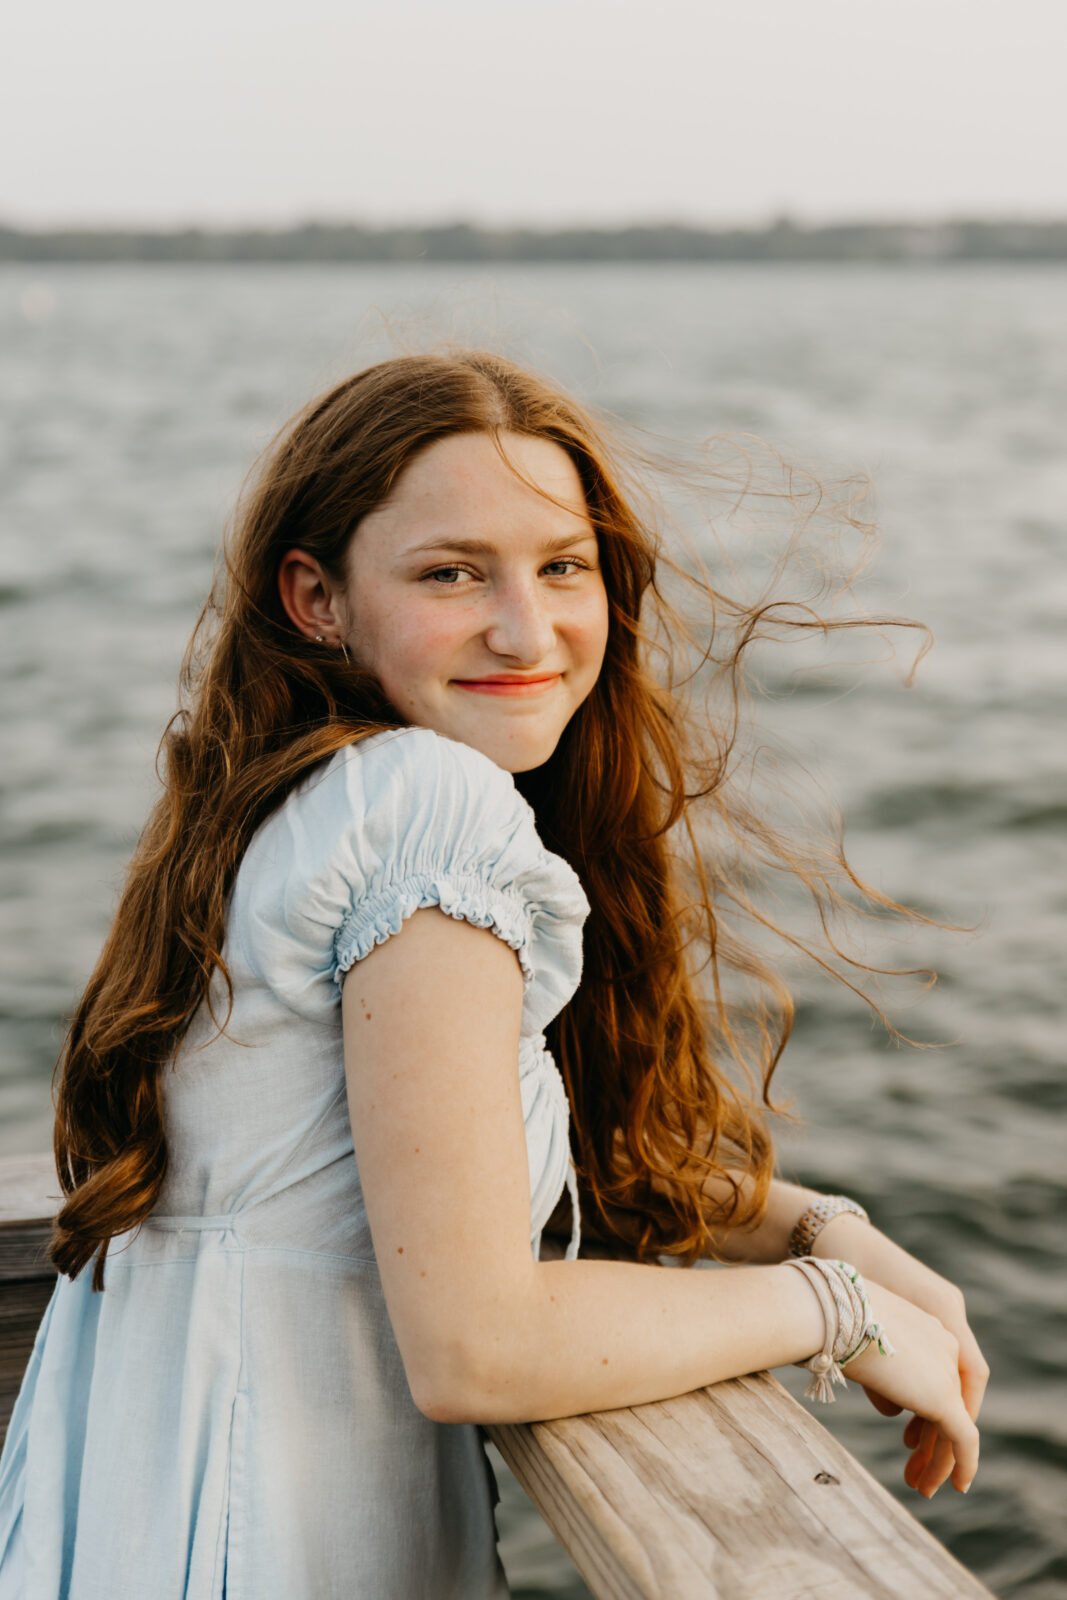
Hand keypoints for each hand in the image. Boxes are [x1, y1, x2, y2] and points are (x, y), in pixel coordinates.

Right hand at [837, 1279, 979, 1495]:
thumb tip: (894, 1411)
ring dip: (940, 1460)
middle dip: (932, 1442)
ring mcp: (947, 1371)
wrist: (835, 1312)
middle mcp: (944, 1345)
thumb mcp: (862, 1349)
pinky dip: (964, 1465)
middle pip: (947, 1403)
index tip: (908, 1438)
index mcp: (925, 1326)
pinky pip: (964, 1439)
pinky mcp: (945, 1398)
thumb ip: (884, 1380)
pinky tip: (957, 1486)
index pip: (934, 1377)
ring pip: (955, 1425)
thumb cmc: (832, 1323)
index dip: (923, 1411)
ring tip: (924, 1488)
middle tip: (915, 1472)